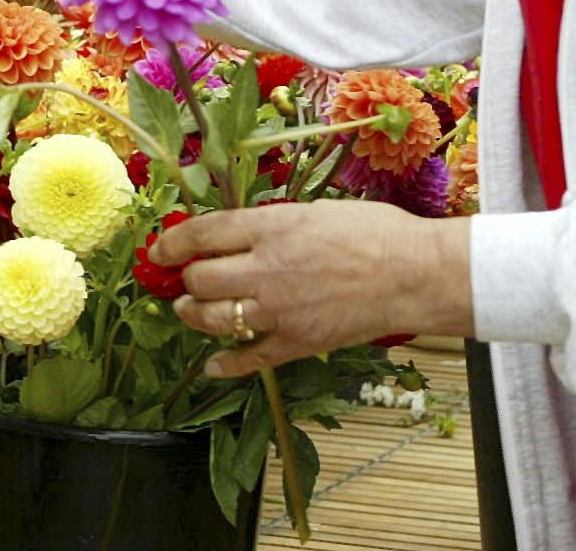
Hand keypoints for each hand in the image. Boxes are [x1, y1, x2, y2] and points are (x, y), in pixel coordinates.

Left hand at [152, 200, 473, 378]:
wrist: (415, 274)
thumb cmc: (374, 233)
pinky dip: (226, 364)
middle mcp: (266, 269)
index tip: (160, 248)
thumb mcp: (314, 211)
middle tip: (184, 278)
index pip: (203, 233)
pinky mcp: (298, 343)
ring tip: (188, 309)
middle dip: (184, 278)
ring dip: (193, 313)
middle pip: (200, 278)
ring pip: (213, 316)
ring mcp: (280, 310)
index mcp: (270, 228)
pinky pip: (250, 358)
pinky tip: (213, 365)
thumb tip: (241, 233)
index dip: (173, 241)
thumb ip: (272, 224)